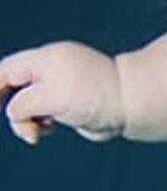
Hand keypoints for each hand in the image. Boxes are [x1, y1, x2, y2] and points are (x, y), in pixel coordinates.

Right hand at [1, 41, 124, 144]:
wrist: (129, 106)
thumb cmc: (93, 96)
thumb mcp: (48, 98)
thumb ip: (21, 104)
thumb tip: (14, 113)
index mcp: (46, 59)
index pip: (7, 70)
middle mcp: (52, 70)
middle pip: (15, 89)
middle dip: (13, 110)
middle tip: (22, 125)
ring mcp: (61, 88)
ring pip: (28, 106)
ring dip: (27, 121)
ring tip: (39, 131)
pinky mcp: (69, 104)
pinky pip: (42, 114)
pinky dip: (39, 124)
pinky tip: (48, 129)